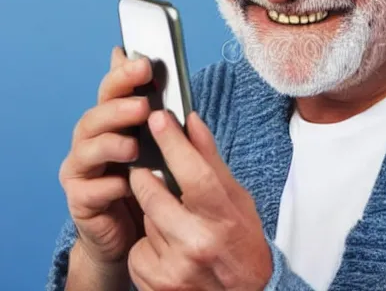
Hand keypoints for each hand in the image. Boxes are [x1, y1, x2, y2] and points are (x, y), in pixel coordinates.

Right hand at [59, 46, 152, 265]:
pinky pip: (90, 191)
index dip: (123, 76)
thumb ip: (155, 111)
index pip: (110, 91)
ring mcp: (81, 170)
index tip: (145, 65)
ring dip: (110, 145)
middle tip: (143, 106)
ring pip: (87, 150)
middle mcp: (89, 140)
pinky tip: (126, 186)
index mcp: (109, 121)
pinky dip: (109, 187)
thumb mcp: (156, 143)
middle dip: (118, 108)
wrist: (131, 229)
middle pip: (95, 117)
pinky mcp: (80, 201)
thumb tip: (158, 72)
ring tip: (134, 147)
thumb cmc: (146, 178)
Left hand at [127, 110, 272, 290]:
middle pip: (154, 192)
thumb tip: (191, 121)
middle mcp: (198, 242)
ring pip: (145, 218)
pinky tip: (167, 248)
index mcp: (223, 217)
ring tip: (176, 222)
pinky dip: (147, 244)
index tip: (158, 118)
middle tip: (151, 172)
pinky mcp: (155, 284)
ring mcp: (174, 267)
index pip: (194, 172)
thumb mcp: (237, 199)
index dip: (173, 142)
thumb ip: (210, 159)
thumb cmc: (242, 242)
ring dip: (154, 213)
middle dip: (146, 177)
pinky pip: (137, 248)